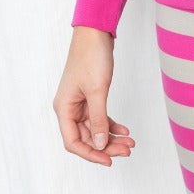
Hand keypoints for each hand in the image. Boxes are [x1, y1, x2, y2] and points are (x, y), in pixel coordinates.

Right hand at [52, 26, 136, 166]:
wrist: (95, 33)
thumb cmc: (92, 57)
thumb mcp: (97, 91)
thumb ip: (99, 120)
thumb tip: (100, 145)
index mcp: (63, 109)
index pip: (73, 142)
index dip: (91, 154)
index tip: (109, 161)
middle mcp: (68, 108)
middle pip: (86, 138)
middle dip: (106, 146)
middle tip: (127, 151)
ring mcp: (79, 103)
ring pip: (95, 129)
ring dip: (111, 137)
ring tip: (130, 143)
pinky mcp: (90, 96)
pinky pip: (99, 117)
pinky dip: (111, 125)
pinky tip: (125, 130)